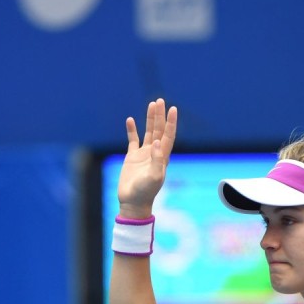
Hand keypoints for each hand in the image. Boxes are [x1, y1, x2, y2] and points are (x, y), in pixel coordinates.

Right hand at [118, 98, 177, 218]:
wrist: (133, 202)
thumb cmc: (146, 192)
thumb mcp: (154, 177)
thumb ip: (157, 159)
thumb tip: (157, 141)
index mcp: (162, 156)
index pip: (168, 135)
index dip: (171, 122)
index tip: (173, 109)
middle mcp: (154, 153)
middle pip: (159, 130)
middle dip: (160, 116)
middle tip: (160, 101)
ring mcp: (143, 154)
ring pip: (148, 132)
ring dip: (150, 119)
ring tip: (151, 104)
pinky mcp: (132, 158)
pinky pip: (132, 140)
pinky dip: (132, 130)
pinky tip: (130, 120)